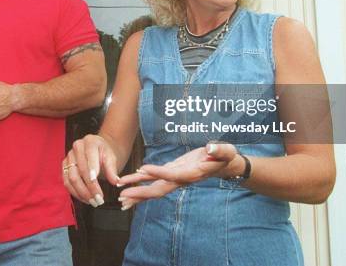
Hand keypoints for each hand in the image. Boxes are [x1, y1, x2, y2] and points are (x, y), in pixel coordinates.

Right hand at [62, 134, 119, 207]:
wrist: (98, 149)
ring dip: (82, 193)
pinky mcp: (65, 166)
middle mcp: (77, 147)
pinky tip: (85, 199)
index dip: (92, 174)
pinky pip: (66, 182)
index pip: (89, 159)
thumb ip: (112, 169)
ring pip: (71, 178)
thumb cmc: (105, 153)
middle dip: (89, 188)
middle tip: (99, 200)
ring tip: (93, 202)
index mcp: (90, 142)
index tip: (97, 188)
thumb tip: (116, 182)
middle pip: (80, 171)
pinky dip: (75, 193)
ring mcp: (69, 157)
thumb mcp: (112, 158)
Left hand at [117, 143, 238, 208]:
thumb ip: (219, 150)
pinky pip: (155, 179)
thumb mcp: (225, 151)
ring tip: (120, 196)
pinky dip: (143, 181)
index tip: (143, 169)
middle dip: (140, 193)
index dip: (158, 172)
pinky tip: (131, 180)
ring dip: (137, 191)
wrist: (225, 164)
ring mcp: (176, 177)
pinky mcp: (173, 171)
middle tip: (123, 198)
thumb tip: (210, 148)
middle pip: (158, 189)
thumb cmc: (225, 157)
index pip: (172, 174)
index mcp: (191, 174)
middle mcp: (181, 179)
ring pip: (154, 187)